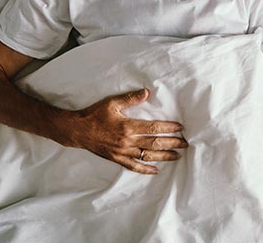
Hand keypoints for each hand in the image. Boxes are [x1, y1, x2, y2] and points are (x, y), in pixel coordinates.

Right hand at [68, 88, 187, 173]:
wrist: (77, 130)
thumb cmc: (95, 114)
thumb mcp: (112, 102)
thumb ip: (130, 98)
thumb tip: (147, 92)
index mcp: (128, 127)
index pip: (154, 128)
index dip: (169, 128)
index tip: (181, 128)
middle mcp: (127, 141)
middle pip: (154, 144)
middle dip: (172, 143)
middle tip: (185, 143)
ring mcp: (122, 152)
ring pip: (147, 157)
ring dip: (164, 157)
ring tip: (177, 156)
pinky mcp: (117, 159)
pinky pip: (133, 167)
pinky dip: (145, 169)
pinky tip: (156, 170)